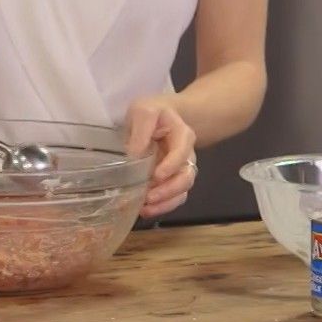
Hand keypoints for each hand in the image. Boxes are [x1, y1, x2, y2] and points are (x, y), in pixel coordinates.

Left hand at [124, 95, 197, 219]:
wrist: (159, 117)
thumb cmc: (152, 112)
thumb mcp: (144, 111)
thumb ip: (141, 130)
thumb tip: (134, 154)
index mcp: (183, 135)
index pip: (182, 152)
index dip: (171, 165)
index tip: (156, 176)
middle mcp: (186, 156)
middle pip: (186, 177)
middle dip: (169, 190)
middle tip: (149, 198)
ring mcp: (180, 170)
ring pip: (181, 191)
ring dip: (165, 202)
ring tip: (145, 209)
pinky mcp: (171, 181)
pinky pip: (173, 198)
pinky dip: (162, 207)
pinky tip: (146, 210)